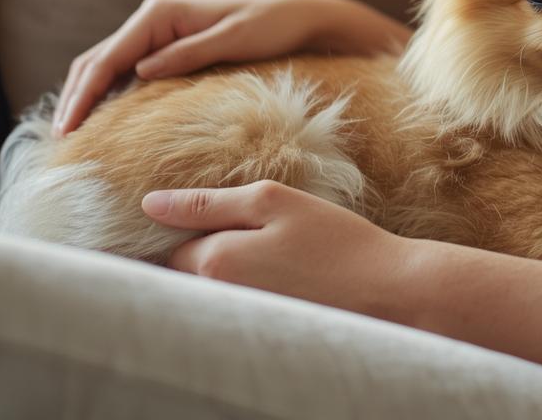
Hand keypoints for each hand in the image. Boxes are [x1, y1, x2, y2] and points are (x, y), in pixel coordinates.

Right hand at [52, 0, 410, 135]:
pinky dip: (108, 97)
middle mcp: (152, 21)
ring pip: (107, 68)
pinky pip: (128, 75)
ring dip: (86, 99)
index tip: (68, 128)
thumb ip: (188, 53)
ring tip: (70, 138)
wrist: (298, 18)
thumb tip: (140, 73)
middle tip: (60, 142)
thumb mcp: (233, 38)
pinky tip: (102, 124)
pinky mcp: (169, 52)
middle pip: (97, 62)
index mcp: (160, 14)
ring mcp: (158, 36)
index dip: (83, 94)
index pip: (108, 58)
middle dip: (74, 99)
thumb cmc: (271, 27)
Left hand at [143, 181, 424, 323]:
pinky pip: (234, 315)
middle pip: (185, 277)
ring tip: (271, 264)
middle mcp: (217, 302)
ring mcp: (238, 325)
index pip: (170, 248)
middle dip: (199, 258)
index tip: (214, 222)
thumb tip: (149, 204)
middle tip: (250, 242)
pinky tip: (282, 284)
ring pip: (210, 297)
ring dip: (223, 279)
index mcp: (215, 264)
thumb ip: (209, 202)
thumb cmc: (338, 242)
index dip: (186, 230)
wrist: (392, 294)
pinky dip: (246, 298)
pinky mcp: (260, 339)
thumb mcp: (274, 202)